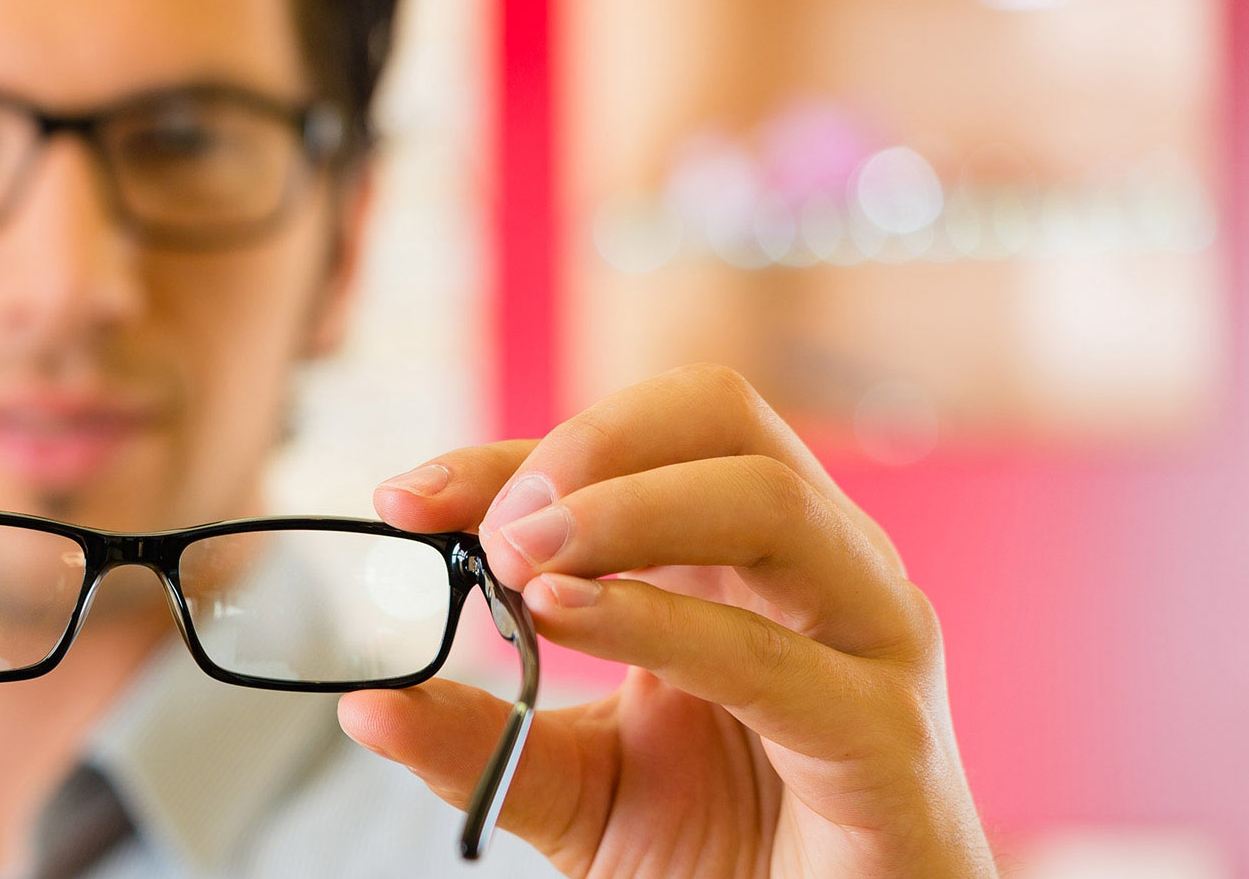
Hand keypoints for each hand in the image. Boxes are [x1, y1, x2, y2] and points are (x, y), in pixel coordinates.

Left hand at [342, 364, 994, 877]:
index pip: (634, 446)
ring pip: (768, 499)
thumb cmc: (732, 860)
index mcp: (743, 563)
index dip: (511, 455)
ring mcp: (870, 644)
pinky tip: (564, 616)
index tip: (404, 498)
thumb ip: (480, 741)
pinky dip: (659, 621)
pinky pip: (770, 654)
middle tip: (489, 526)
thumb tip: (365, 704)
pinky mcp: (885, 738)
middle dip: (588, 447)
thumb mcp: (573, 788)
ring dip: (624, 506)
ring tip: (518, 558)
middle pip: (719, 417)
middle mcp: (819, 575)